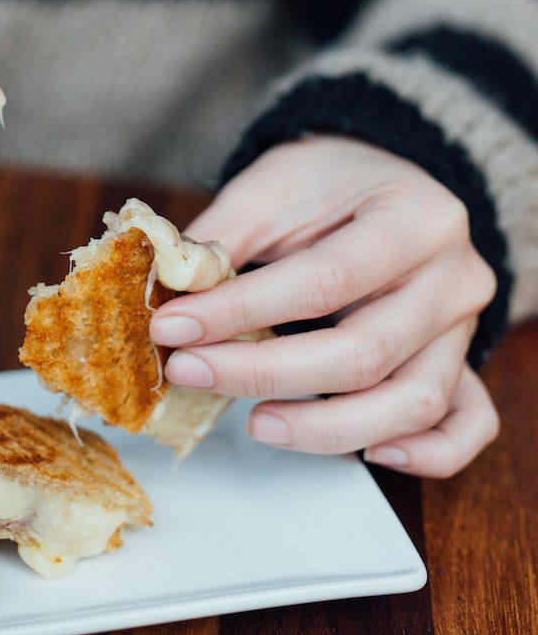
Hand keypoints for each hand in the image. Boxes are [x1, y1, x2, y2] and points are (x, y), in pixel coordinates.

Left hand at [150, 138, 499, 476]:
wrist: (385, 179)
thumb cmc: (327, 184)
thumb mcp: (272, 188)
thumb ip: (222, 241)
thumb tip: (168, 298)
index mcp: (415, 217)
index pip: (325, 280)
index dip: (244, 312)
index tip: (175, 328)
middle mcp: (454, 277)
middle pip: (366, 353)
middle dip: (266, 373)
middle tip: (191, 372)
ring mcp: (464, 326)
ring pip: (413, 402)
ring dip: (330, 428)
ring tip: (257, 424)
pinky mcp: (462, 362)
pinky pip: (466, 424)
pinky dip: (427, 453)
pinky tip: (369, 455)